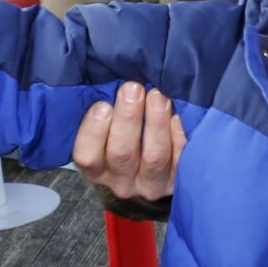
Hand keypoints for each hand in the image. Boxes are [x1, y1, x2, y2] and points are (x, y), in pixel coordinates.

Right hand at [72, 82, 185, 202]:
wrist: (152, 161)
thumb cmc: (122, 133)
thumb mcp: (106, 127)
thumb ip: (103, 111)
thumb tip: (109, 82)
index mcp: (96, 168)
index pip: (87, 156)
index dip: (93, 131)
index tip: (103, 105)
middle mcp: (121, 181)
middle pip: (122, 153)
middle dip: (128, 118)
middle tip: (134, 89)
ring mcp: (150, 185)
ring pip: (154, 157)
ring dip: (156, 123)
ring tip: (158, 96)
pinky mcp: (177, 181)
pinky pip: (180, 160)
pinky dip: (178, 136)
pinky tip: (178, 115)